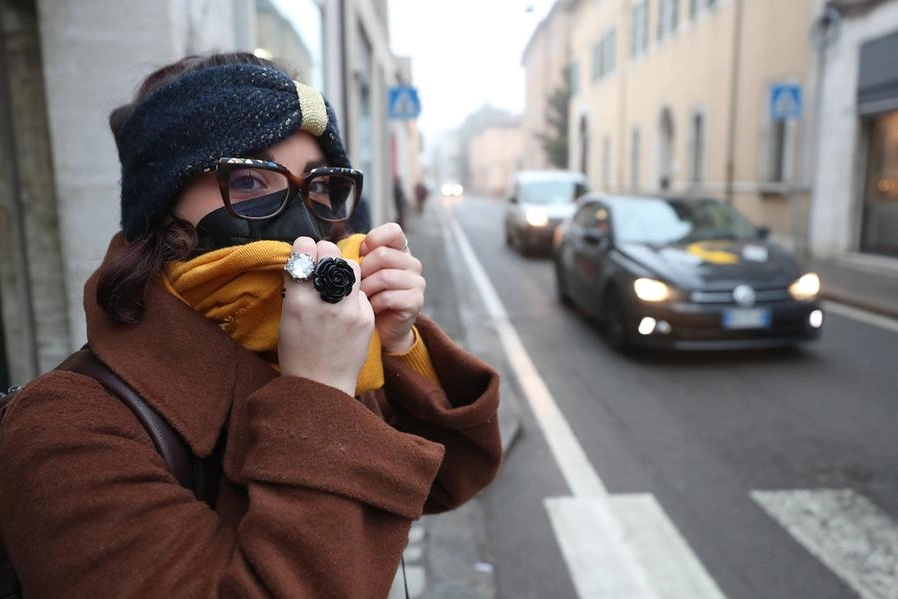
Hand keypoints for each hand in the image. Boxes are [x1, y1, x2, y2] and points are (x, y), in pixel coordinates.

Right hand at [279, 237, 373, 395]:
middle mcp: (324, 302)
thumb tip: (308, 262)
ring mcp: (349, 310)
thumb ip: (298, 289)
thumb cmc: (298, 352)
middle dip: (326, 252)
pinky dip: (354, 294)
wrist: (321, 386)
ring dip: (344, 268)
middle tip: (324, 261)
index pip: (304, 252)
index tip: (305, 250)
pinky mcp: (366, 318)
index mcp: (297, 301)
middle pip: (330, 253)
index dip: (305, 246)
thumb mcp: (287, 317)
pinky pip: (361, 292)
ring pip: (351, 266)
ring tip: (337, 281)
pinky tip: (347, 307)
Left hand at [358, 223, 423, 352]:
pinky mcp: (416, 301)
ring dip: (367, 289)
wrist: (380, 326)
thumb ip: (357, 255)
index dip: (373, 239)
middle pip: (383, 255)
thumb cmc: (366, 294)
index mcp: (400, 251)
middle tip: (357, 283)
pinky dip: (375, 304)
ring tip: (362, 297)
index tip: (361, 253)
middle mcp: (412, 263)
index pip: (393, 231)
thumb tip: (345, 247)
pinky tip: (372, 308)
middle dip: (363, 271)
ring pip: (385, 277)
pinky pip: (389, 297)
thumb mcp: (360, 271)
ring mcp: (417, 282)